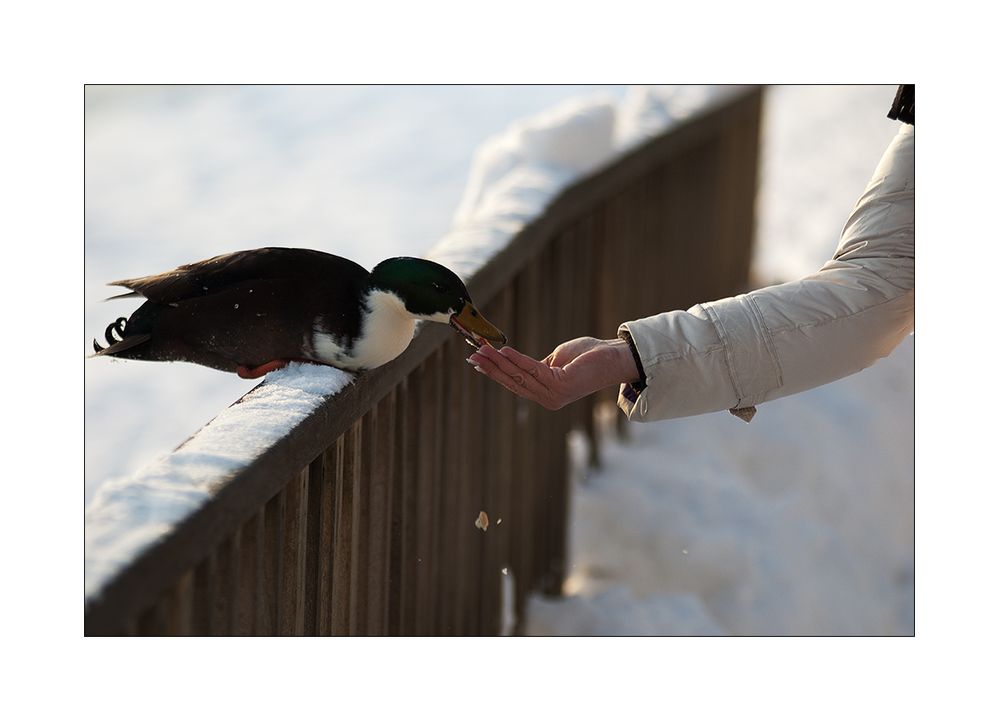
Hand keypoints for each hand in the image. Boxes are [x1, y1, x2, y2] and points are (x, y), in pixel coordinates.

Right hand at [467, 337, 640, 409]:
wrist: (614, 357)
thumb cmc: (588, 356)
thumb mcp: (557, 360)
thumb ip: (539, 365)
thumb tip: (517, 361)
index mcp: (546, 395)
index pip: (515, 384)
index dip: (495, 372)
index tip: (477, 361)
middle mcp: (548, 399)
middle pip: (513, 382)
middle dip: (491, 368)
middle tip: (472, 355)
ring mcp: (554, 395)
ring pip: (519, 376)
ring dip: (499, 362)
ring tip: (482, 350)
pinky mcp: (560, 384)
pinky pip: (532, 370)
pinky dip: (516, 360)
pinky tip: (503, 351)